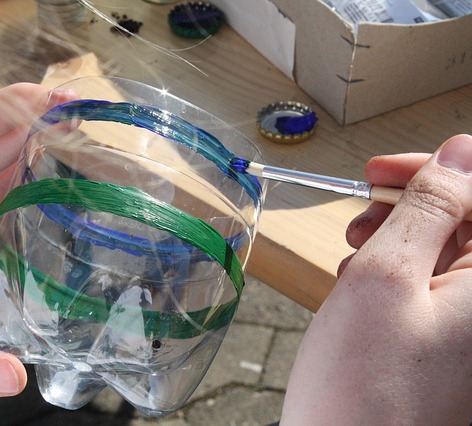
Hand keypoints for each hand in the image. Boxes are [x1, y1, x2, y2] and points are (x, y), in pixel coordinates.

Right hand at [281, 134, 471, 423]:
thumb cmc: (364, 390)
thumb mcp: (385, 278)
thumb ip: (427, 208)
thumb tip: (457, 153)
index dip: (438, 168)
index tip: (384, 170)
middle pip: (469, 221)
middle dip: (411, 207)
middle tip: (362, 214)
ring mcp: (471, 327)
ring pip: (446, 252)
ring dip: (397, 240)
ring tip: (354, 256)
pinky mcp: (452, 344)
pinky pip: (434, 287)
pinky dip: (396, 274)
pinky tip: (362, 287)